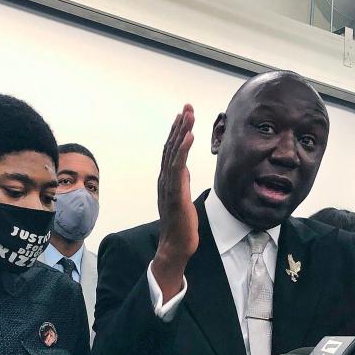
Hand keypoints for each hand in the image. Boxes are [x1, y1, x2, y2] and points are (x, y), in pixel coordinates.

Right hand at [151, 105, 199, 299]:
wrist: (176, 246)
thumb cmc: (181, 225)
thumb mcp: (182, 198)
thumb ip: (181, 182)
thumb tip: (183, 169)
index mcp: (167, 180)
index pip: (171, 151)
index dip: (177, 132)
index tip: (183, 115)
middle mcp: (165, 180)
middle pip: (171, 147)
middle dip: (179, 126)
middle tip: (186, 107)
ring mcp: (169, 186)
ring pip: (174, 153)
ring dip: (181, 133)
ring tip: (187, 115)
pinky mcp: (175, 194)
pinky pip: (178, 168)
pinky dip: (182, 150)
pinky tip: (188, 136)